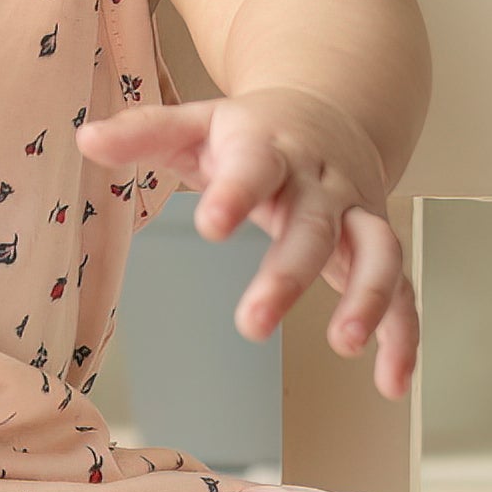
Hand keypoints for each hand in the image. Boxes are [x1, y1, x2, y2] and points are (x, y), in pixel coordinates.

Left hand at [76, 89, 418, 399]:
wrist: (332, 109)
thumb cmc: (252, 131)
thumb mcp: (196, 123)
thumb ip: (144, 133)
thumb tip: (86, 139)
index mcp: (270, 147)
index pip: (256, 167)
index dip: (236, 194)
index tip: (212, 225)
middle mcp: (321, 181)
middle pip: (314, 225)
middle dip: (288, 273)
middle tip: (253, 322)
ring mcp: (357, 214)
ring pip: (377, 251)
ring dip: (368, 298)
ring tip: (344, 344)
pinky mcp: (378, 245)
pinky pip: (403, 289)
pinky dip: (404, 335)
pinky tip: (391, 382)